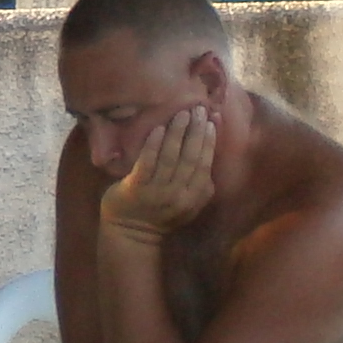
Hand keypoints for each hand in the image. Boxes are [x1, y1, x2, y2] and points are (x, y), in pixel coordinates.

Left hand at [99, 107, 215, 243]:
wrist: (131, 233)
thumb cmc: (161, 212)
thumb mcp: (188, 202)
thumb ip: (201, 182)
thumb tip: (210, 147)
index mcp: (194, 198)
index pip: (205, 164)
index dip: (209, 141)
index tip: (211, 120)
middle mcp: (179, 195)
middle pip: (191, 158)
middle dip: (196, 131)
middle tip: (198, 109)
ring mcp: (157, 192)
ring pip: (171, 157)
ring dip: (177, 133)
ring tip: (182, 114)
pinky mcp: (137, 188)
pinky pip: (147, 162)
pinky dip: (154, 144)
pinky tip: (158, 128)